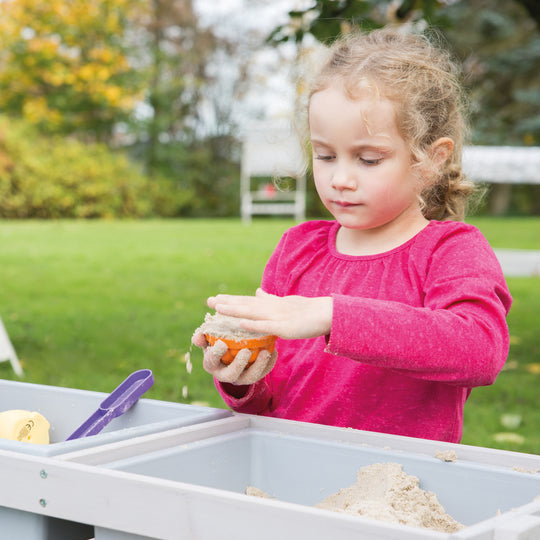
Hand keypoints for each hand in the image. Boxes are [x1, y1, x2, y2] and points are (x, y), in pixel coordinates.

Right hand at [191, 332, 276, 384]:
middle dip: (239, 364)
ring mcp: (241, 377)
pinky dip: (269, 363)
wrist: (231, 353)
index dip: (215, 353)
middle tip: (246, 351)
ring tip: (265, 352)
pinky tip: (274, 351)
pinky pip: (263, 373)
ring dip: (259, 366)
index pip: (211, 361)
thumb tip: (197, 337)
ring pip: (250, 377)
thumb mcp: (209, 338)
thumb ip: (203, 336)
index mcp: (211, 364)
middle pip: (231, 374)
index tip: (222, 343)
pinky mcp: (254, 375)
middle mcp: (225, 374)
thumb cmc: (219, 342)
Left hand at [207, 289, 332, 339]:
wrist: (325, 313)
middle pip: (244, 305)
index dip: (230, 300)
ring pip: (251, 313)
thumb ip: (270, 299)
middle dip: (226, 303)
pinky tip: (241, 324)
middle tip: (209, 301)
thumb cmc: (306, 310)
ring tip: (218, 308)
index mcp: (270, 304)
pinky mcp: (284, 327)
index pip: (246, 301)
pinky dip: (253, 324)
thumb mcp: (284, 302)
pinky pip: (266, 326)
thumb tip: (257, 292)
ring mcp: (276, 316)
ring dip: (234, 310)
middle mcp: (270, 307)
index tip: (215, 299)